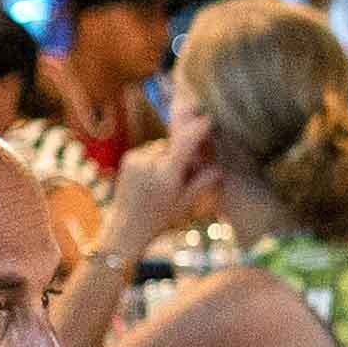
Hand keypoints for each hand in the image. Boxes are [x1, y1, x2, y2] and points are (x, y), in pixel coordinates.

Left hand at [106, 119, 217, 247]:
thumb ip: (202, 183)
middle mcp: (149, 164)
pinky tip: (150, 177)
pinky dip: (154, 159)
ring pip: (161, 147)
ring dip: (167, 156)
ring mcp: (137, 159)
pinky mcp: (128, 158)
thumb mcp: (185, 204)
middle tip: (182, 175)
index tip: (207, 120)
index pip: (184, 145)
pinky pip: (149, 150)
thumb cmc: (161, 219)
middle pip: (174, 146)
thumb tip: (220, 168)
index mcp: (166, 176)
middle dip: (181, 154)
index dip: (196, 130)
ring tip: (163, 179)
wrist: (127, 226)